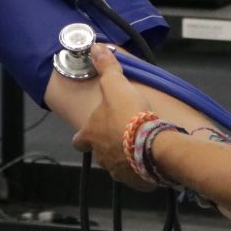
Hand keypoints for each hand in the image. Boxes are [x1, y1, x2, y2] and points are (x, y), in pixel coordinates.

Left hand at [59, 44, 155, 189]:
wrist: (151, 144)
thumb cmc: (129, 115)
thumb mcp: (115, 85)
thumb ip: (106, 68)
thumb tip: (95, 48)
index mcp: (90, 135)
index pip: (79, 140)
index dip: (83, 136)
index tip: (89, 133)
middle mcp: (100, 156)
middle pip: (99, 153)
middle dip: (109, 146)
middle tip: (122, 135)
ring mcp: (117, 171)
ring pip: (117, 165)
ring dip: (125, 157)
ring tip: (139, 146)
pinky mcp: (136, 182)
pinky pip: (137, 176)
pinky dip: (141, 169)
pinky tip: (151, 158)